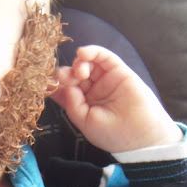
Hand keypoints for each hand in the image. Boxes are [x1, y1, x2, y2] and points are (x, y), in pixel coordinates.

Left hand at [52, 45, 182, 152]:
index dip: (55, 84)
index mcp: (82, 104)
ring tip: (78, 72)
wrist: (140, 136)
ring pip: (86, 63)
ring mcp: (104, 79)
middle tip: (63, 78)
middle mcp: (92, 90)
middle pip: (73, 74)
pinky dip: (91, 51)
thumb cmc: (112, 134)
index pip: (64, 89)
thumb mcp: (84, 121)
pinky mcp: (118, 70)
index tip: (45, 84)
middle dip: (65, 74)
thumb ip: (71, 103)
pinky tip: (82, 53)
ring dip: (77, 64)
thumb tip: (61, 86)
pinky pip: (102, 56)